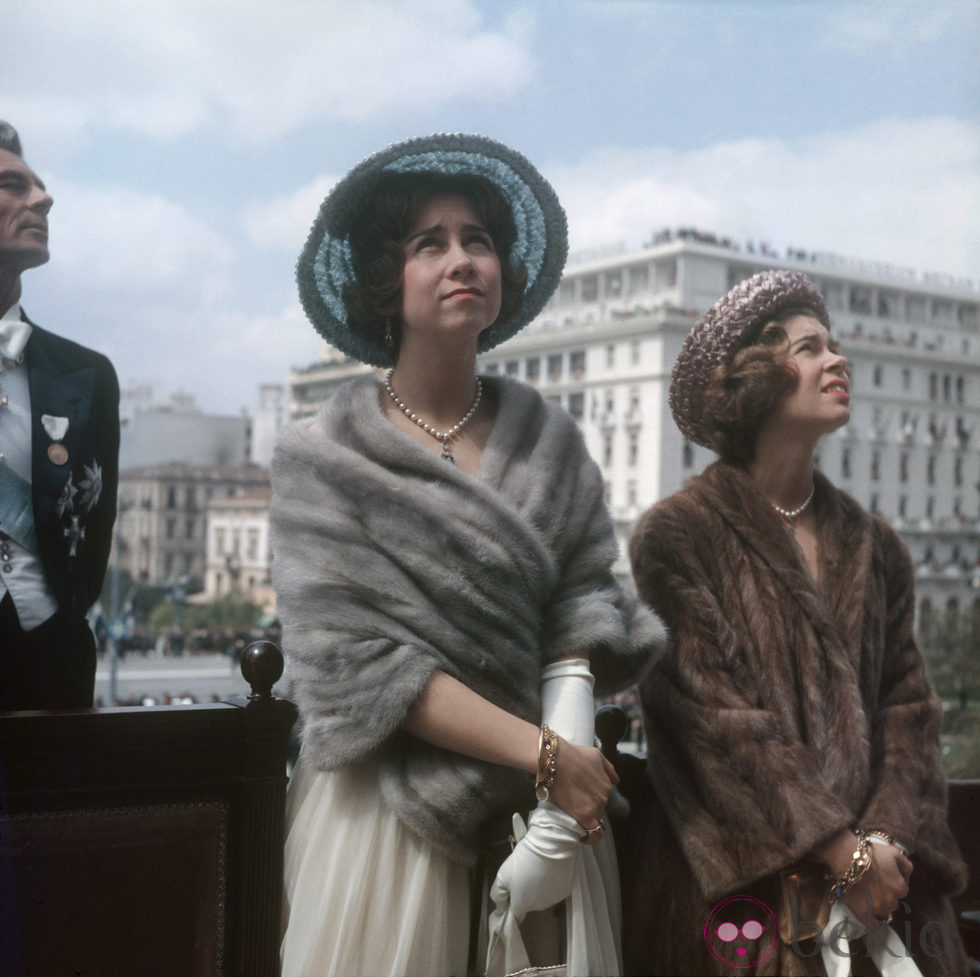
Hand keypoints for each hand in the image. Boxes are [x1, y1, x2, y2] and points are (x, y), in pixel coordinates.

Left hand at [489, 801, 582, 921]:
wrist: (550, 845)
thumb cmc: (524, 858)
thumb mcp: (502, 875)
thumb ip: (497, 896)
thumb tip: (500, 908)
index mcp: (522, 904)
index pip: (516, 917)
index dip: (512, 907)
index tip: (511, 896)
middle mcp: (538, 907)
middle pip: (528, 905)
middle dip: (525, 893)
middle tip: (523, 875)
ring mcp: (552, 900)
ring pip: (542, 898)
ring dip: (538, 889)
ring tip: (536, 870)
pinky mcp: (564, 892)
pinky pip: (554, 891)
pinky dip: (551, 884)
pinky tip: (548, 871)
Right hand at [546, 738, 617, 843]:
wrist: (555, 760)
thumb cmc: (572, 754)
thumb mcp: (596, 755)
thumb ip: (608, 768)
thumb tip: (617, 780)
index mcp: (608, 784)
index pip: (602, 797)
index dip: (591, 797)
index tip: (582, 797)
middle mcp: (604, 797)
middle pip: (598, 808)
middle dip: (587, 806)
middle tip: (572, 802)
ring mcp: (595, 807)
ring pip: (594, 820)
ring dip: (585, 819)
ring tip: (572, 814)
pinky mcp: (584, 816)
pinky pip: (593, 834)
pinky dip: (588, 838)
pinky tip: (581, 837)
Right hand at [814, 829, 911, 921]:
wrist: (847, 857)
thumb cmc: (870, 853)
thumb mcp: (894, 853)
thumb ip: (907, 866)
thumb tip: (907, 877)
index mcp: (901, 888)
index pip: (901, 890)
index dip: (892, 883)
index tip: (883, 877)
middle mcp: (892, 901)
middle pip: (893, 902)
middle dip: (886, 895)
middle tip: (875, 885)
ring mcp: (878, 909)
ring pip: (884, 912)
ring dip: (879, 906)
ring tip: (868, 896)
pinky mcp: (864, 913)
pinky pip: (874, 926)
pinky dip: (874, 923)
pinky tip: (871, 917)